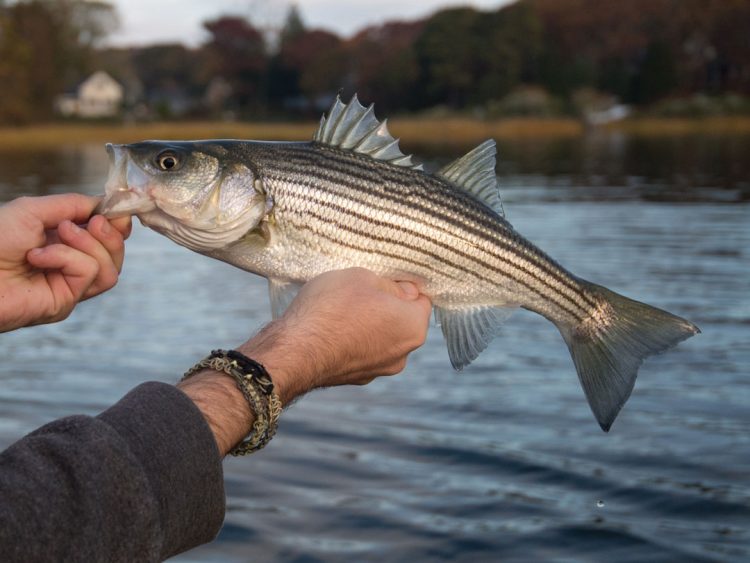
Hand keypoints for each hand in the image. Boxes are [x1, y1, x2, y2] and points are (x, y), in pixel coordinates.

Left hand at [0, 194, 131, 331]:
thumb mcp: (34, 209)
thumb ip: (73, 204)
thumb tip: (105, 204)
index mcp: (65, 242)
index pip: (108, 236)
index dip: (118, 224)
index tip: (117, 211)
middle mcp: (71, 265)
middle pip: (116, 254)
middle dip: (109, 234)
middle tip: (91, 222)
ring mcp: (70, 285)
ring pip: (110, 267)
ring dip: (89, 245)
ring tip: (59, 234)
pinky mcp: (66, 301)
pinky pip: (89, 273)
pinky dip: (67, 258)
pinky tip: (39, 256)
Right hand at [179, 268, 431, 454]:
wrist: (294, 351)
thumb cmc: (332, 308)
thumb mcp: (363, 277)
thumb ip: (391, 284)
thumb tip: (403, 291)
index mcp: (413, 328)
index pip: (422, 299)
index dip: (404, 283)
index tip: (385, 275)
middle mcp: (402, 355)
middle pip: (401, 320)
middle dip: (386, 304)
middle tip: (361, 288)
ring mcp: (378, 370)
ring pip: (380, 337)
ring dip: (367, 323)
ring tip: (341, 307)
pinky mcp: (353, 377)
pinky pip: (359, 350)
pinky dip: (350, 339)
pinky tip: (330, 327)